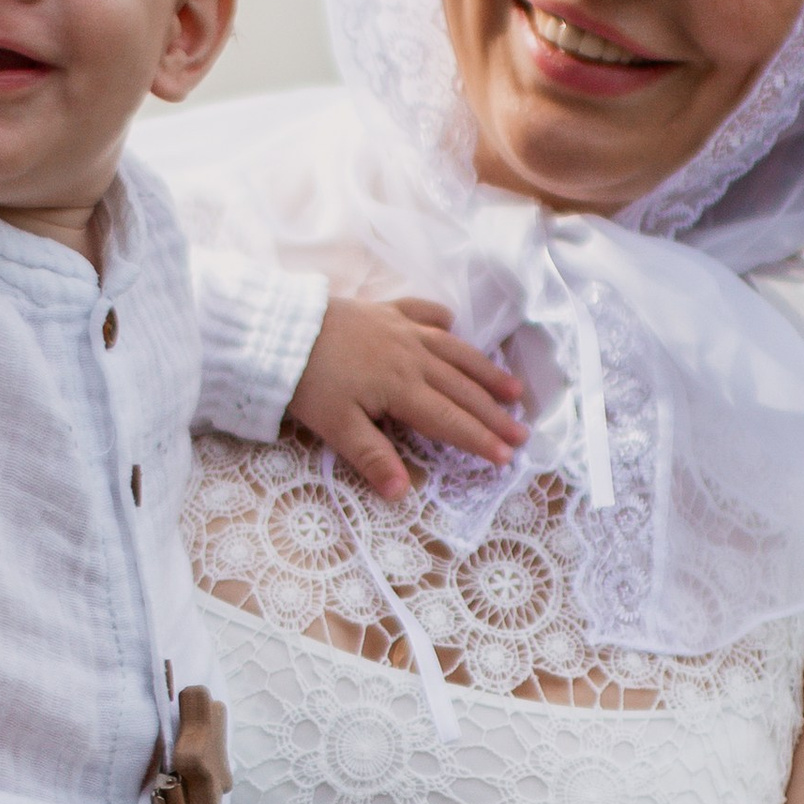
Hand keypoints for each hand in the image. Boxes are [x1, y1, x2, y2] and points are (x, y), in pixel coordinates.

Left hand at [288, 295, 525, 503]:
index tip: (506, 458)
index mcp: (402, 388)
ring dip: (485, 370)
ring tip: (512, 387)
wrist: (280, 328)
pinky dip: (441, 319)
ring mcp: (401, 330)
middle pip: (462, 389)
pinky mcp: (385, 310)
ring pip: (455, 352)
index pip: (450, 420)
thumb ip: (372, 458)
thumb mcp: (335, 426)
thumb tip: (400, 493)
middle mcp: (412, 357)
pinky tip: (453, 324)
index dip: (479, 440)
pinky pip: (423, 312)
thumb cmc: (306, 381)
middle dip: (494, 413)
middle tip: (523, 432)